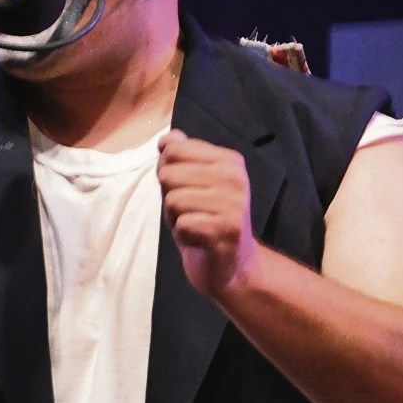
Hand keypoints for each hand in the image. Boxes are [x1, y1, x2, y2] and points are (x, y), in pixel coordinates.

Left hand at [159, 130, 258, 301]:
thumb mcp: (188, 184)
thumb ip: (179, 159)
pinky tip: (200, 239)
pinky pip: (181, 224)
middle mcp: (235, 177)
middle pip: (168, 174)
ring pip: (172, 200)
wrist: (232, 265)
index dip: (167, 173)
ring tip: (196, 225)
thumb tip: (168, 137)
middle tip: (191, 212)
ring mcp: (234, 203)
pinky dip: (183, 236)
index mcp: (228, 160)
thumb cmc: (205, 220)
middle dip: (170, 197)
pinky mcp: (227, 229)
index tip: (187, 189)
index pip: (172, 150)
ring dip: (176, 218)